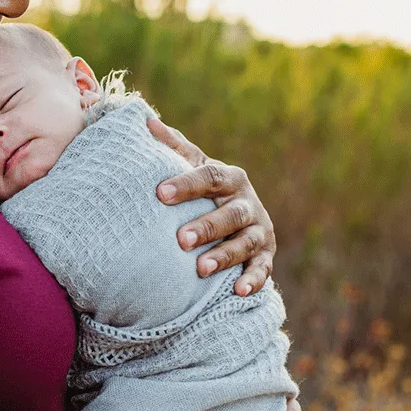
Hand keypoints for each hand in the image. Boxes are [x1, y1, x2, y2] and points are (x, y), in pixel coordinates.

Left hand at [148, 118, 276, 293]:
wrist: (236, 219)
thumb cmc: (205, 192)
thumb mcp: (193, 167)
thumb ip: (173, 148)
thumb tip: (144, 119)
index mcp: (230, 178)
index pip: (209, 176)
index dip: (186, 184)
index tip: (159, 193)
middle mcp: (248, 202)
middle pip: (231, 213)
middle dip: (207, 226)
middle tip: (180, 239)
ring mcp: (259, 230)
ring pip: (246, 242)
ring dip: (225, 255)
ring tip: (201, 268)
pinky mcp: (266, 256)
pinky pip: (263, 269)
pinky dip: (254, 280)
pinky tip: (239, 291)